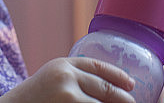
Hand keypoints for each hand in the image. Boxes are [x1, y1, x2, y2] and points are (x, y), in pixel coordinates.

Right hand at [0, 57, 135, 102]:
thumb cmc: (32, 98)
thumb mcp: (51, 78)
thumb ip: (73, 77)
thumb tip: (107, 88)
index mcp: (63, 64)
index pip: (98, 67)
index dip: (118, 75)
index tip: (131, 84)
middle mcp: (67, 78)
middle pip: (105, 88)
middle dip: (122, 99)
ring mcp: (68, 98)